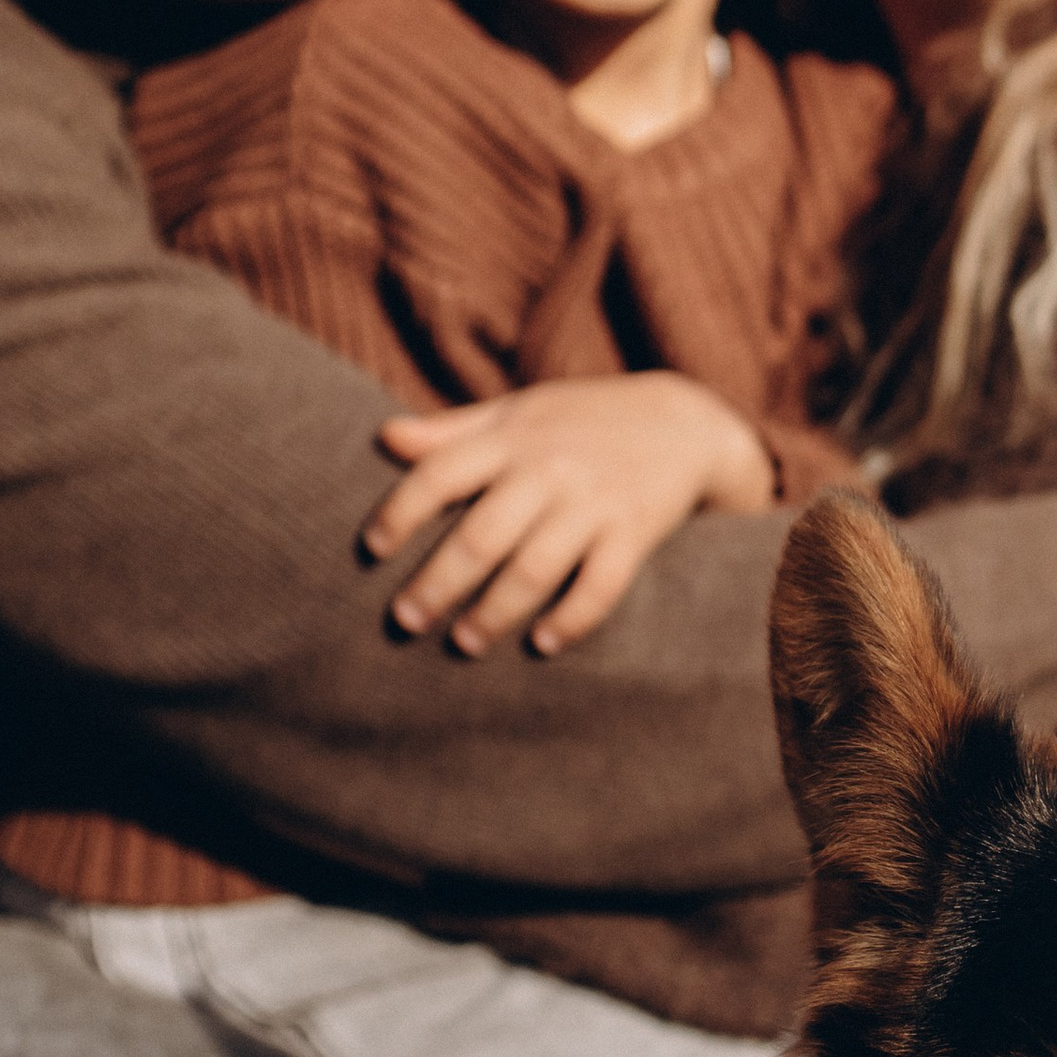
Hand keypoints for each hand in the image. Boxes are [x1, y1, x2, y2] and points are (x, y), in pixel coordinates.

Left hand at [363, 375, 776, 655]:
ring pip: (535, 568)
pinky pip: (600, 586)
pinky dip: (571, 619)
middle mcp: (551, 468)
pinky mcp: (635, 533)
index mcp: (513, 438)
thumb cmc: (583, 422)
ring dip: (494, 612)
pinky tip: (541, 644)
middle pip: (482, 534)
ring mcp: (595, 502)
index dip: (401, 513)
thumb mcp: (520, 412)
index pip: (441, 473)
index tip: (373, 550)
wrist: (684, 422)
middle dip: (438, 583)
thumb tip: (385, 438)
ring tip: (464, 643)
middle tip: (405, 620)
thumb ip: (454, 431)